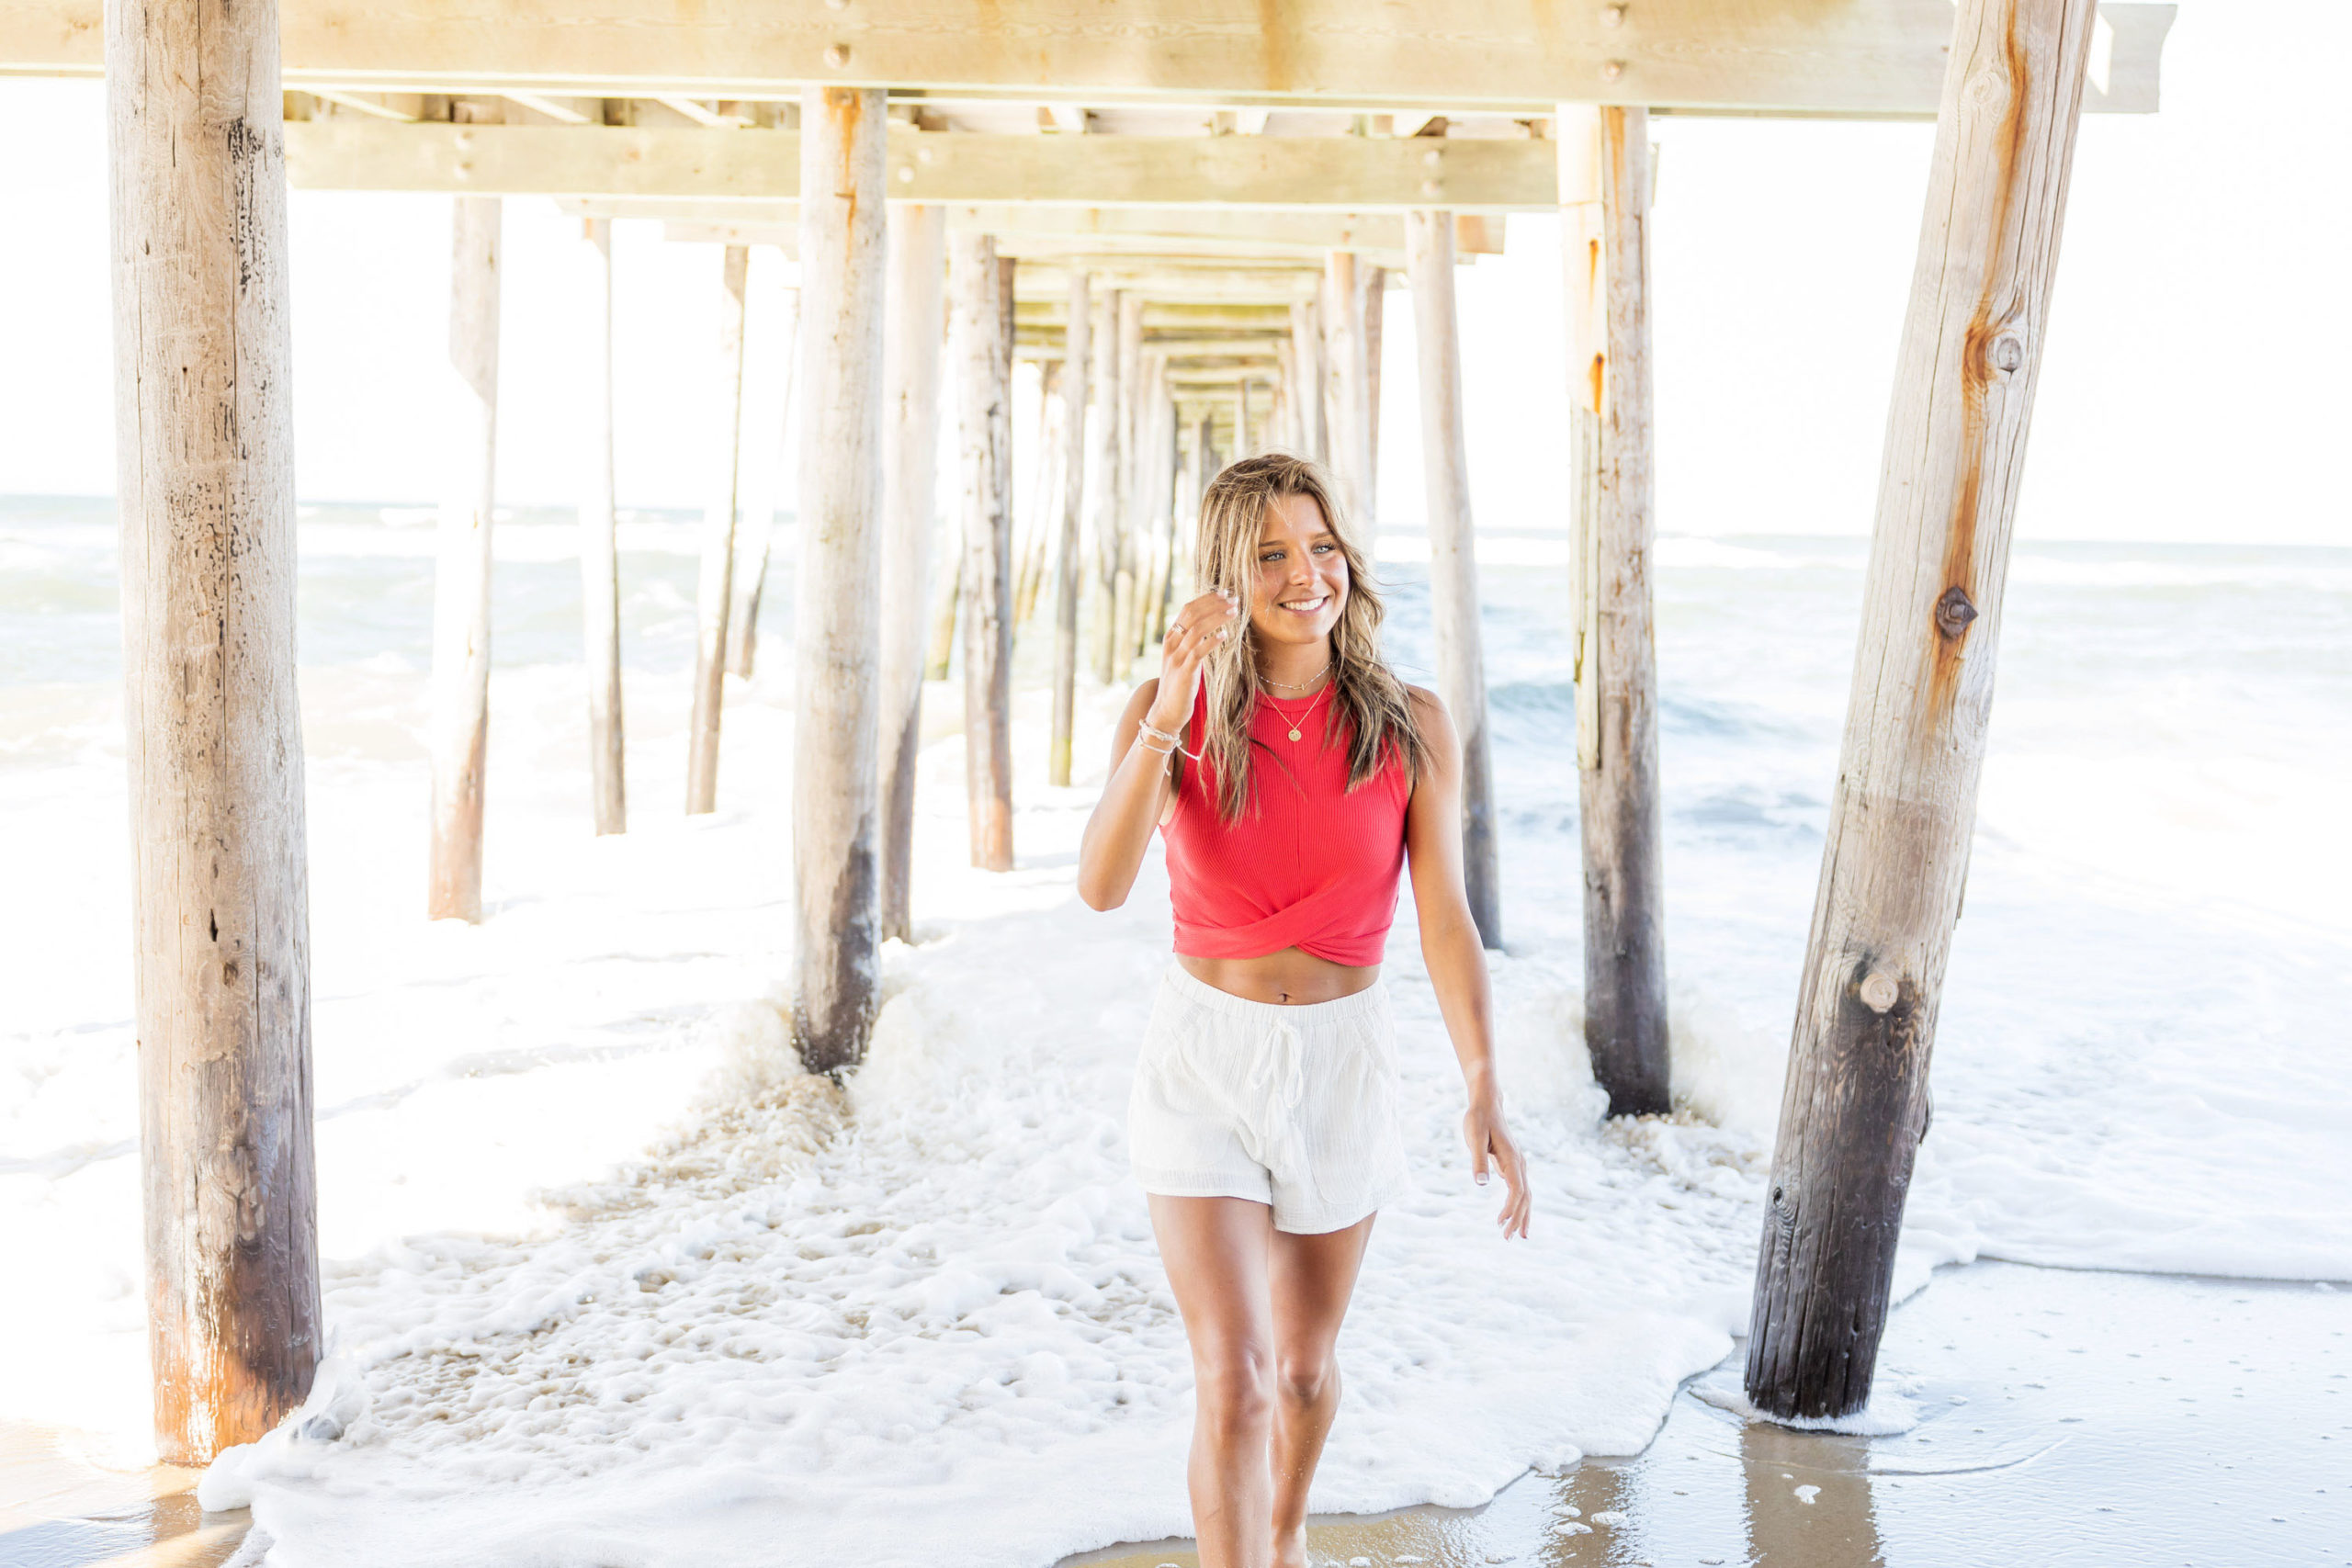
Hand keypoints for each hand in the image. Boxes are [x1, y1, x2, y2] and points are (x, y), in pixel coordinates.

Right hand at [1149, 588, 1239, 731]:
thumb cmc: (1179, 683)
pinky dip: (1212, 641)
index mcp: (1171, 637)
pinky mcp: (1184, 672)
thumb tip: (1211, 624)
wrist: (1166, 710)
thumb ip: (1192, 640)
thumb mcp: (1183, 657)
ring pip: (1196, 630)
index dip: (1207, 599)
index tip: (1225, 593)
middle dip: (1215, 605)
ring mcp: (1176, 658)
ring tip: (1234, 613)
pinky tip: (1225, 635)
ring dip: (1217, 618)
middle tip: (1234, 600)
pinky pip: (1198, 652)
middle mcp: (1172, 644)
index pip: (1188, 609)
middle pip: (1192, 615)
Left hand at [1464, 1094, 1531, 1239]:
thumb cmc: (1478, 1119)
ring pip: (1526, 1194)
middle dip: (1518, 1218)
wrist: (1487, 1104)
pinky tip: (1514, 1216)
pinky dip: (1520, 1205)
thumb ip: (1478, 1161)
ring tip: (1520, 1236)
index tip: (1500, 1223)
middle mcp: (1519, 1163)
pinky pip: (1520, 1189)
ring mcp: (1518, 1164)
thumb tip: (1482, 1184)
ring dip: (1523, 1215)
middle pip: (1524, 1196)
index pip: (1516, 1189)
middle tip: (1508, 1239)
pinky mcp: (1512, 1165)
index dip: (1510, 1208)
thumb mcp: (1474, 1138)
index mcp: (1512, 1158)